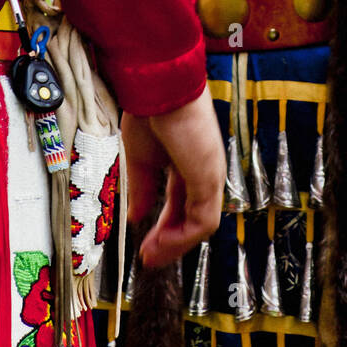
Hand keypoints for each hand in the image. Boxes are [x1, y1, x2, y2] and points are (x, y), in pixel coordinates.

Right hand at [120, 86, 224, 268]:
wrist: (157, 88)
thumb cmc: (150, 111)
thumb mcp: (141, 159)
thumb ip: (142, 190)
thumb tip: (136, 217)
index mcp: (189, 162)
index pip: (181, 204)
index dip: (164, 227)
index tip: (145, 245)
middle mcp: (205, 171)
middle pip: (192, 217)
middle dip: (170, 241)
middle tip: (149, 258)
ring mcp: (210, 175)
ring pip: (200, 224)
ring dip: (174, 244)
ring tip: (151, 255)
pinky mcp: (209, 179)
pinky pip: (202, 221)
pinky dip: (182, 238)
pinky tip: (160, 244)